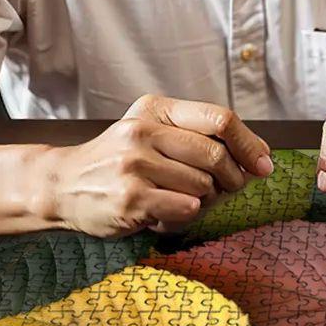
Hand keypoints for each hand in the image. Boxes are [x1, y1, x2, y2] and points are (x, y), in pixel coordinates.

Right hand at [35, 94, 273, 235]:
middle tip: (224, 191)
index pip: (220, 118)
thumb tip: (262, 158)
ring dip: (204, 200)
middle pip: (216, 155)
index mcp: (156, 109)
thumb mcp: (154, 134)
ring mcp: (134, 164)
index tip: (264, 165)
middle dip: (231, 179)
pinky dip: (186, 216)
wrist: (61, 186)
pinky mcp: (130, 197)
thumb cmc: (120, 163)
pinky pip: (186, 208)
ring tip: (181, 200)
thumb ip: (202, 139)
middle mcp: (143, 131)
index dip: (250, 143)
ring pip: (203, 185)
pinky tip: (165, 213)